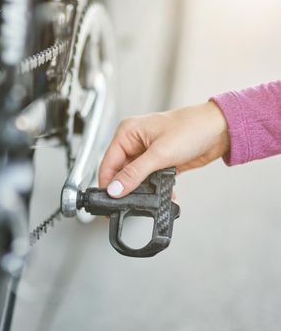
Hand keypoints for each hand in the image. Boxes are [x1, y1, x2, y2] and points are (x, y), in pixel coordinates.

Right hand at [98, 101, 229, 197]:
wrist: (221, 129)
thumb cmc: (192, 128)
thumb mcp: (160, 153)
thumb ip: (134, 174)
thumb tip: (115, 189)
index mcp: (127, 132)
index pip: (108, 162)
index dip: (108, 182)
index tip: (109, 200)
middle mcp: (134, 142)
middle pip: (120, 172)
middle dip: (126, 187)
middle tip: (129, 202)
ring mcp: (147, 153)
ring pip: (135, 178)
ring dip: (143, 189)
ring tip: (151, 195)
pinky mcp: (160, 162)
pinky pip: (150, 179)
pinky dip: (155, 188)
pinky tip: (165, 193)